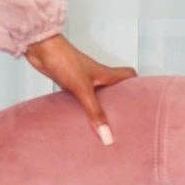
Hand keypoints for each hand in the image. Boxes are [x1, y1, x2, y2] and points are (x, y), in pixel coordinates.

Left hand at [22, 33, 137, 144]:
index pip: (129, 75)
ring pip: (96, 95)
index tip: (143, 101)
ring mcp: (82, 79)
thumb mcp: (83, 89)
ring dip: (99, 107)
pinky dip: (82, 108)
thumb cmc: (64, 61)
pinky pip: (80, 98)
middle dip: (119, 102)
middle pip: (114, 88)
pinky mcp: (69, 83)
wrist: (40, 48)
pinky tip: (78, 120)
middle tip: (124, 121)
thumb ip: (95, 112)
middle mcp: (97, 76)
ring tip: (104, 126)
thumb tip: (108, 136)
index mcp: (106, 74)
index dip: (137, 86)